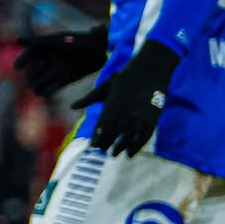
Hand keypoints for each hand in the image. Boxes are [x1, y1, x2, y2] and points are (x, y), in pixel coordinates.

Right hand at [13, 24, 107, 97]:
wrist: (99, 48)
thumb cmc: (77, 40)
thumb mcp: (55, 41)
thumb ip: (36, 41)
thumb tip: (16, 40)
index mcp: (45, 48)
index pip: (27, 56)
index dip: (21, 61)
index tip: (18, 67)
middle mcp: (49, 59)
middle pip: (32, 71)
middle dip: (32, 73)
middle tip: (42, 68)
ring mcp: (57, 70)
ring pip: (40, 82)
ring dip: (37, 84)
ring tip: (38, 86)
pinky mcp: (66, 79)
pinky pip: (53, 89)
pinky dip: (47, 92)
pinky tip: (44, 93)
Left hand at [73, 39, 178, 156]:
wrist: (150, 70)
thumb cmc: (125, 78)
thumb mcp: (105, 87)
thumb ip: (88, 99)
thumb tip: (71, 106)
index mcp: (113, 103)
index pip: (103, 125)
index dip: (98, 137)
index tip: (94, 146)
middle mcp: (126, 111)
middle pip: (114, 132)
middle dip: (107, 143)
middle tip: (102, 151)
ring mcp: (140, 115)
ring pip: (129, 136)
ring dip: (121, 147)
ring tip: (114, 154)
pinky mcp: (153, 117)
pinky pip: (144, 136)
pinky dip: (137, 146)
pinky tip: (130, 153)